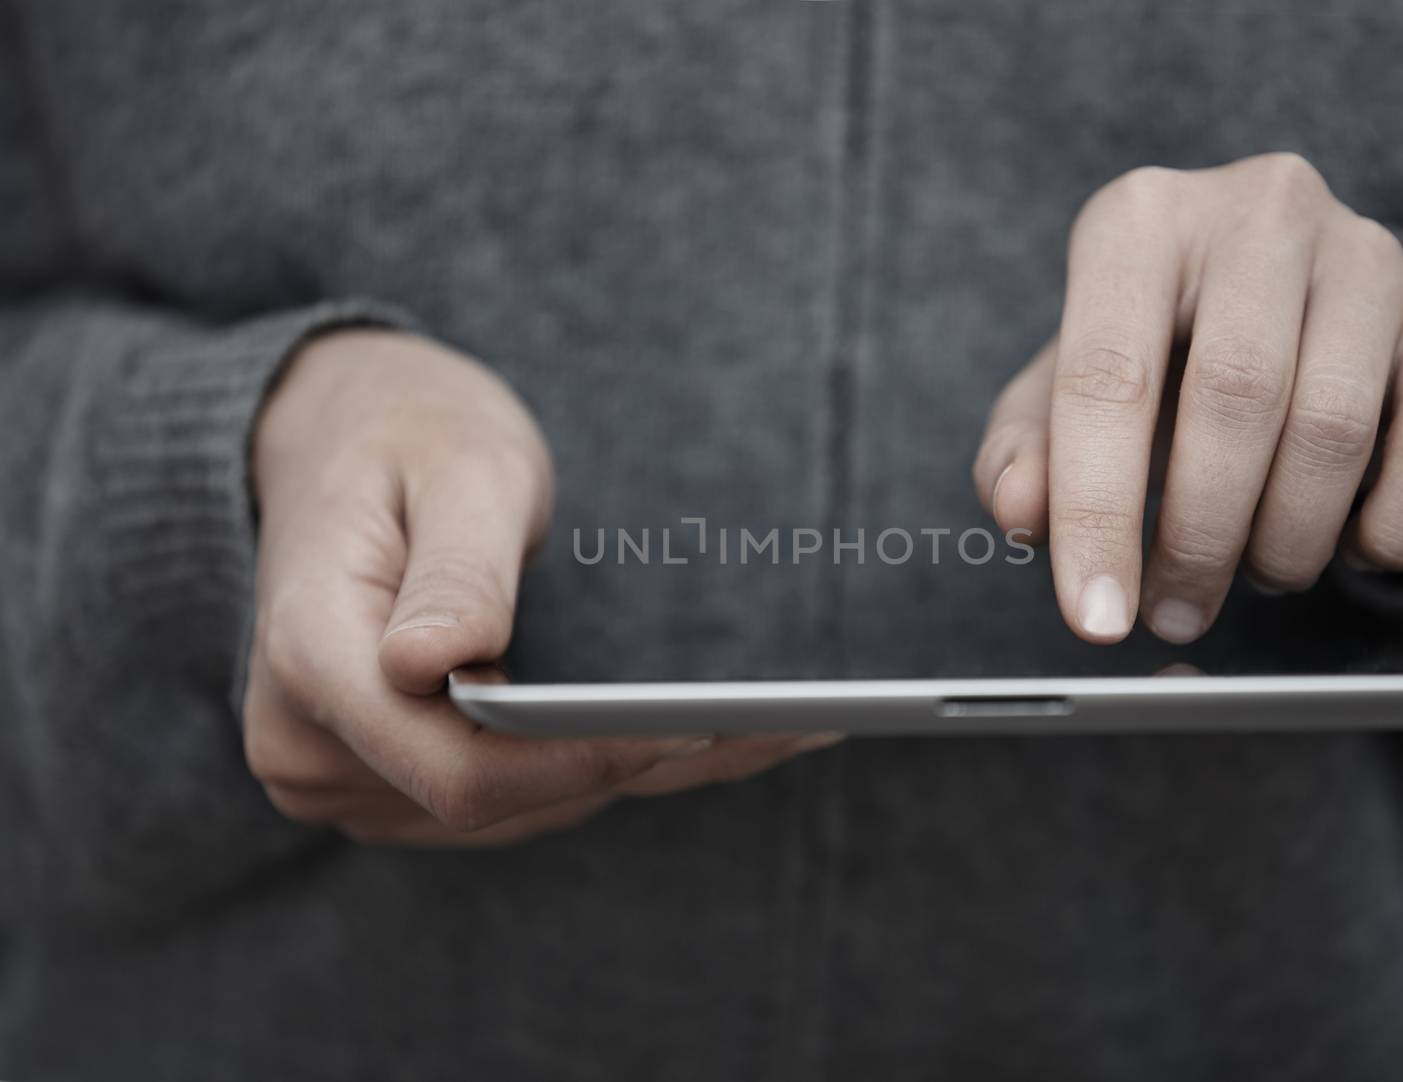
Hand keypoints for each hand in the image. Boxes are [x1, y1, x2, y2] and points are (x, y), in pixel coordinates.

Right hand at [244, 329, 838, 845]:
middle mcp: (315, 750)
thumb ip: (456, 569)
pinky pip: (516, 793)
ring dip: (638, 769)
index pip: (461, 769)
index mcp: (310, 663)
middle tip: (791, 726)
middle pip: (501, 798)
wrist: (341, 440)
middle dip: (639, 762)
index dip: (585, 759)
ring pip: (521, 805)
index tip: (701, 725)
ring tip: (770, 727)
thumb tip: (430, 668)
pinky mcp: (399, 782)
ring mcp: (353, 778)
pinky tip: (705, 732)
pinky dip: (604, 763)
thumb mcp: (454, 467)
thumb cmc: (405, 433)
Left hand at [973, 153, 1402, 643]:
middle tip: (1174, 613)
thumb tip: (1022, 512)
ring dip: (1286, 541)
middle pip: (1236, 397)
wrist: (1285, 297)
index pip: (1110, 378)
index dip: (1097, 514)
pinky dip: (1388, 530)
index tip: (1097, 617)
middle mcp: (1261, 215)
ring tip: (1251, 573)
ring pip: (1336, 428)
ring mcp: (1367, 259)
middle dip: (1199, 538)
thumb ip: (1024, 453)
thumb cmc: (1153, 353)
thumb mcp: (1060, 390)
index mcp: (1141, 223)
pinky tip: (1343, 545)